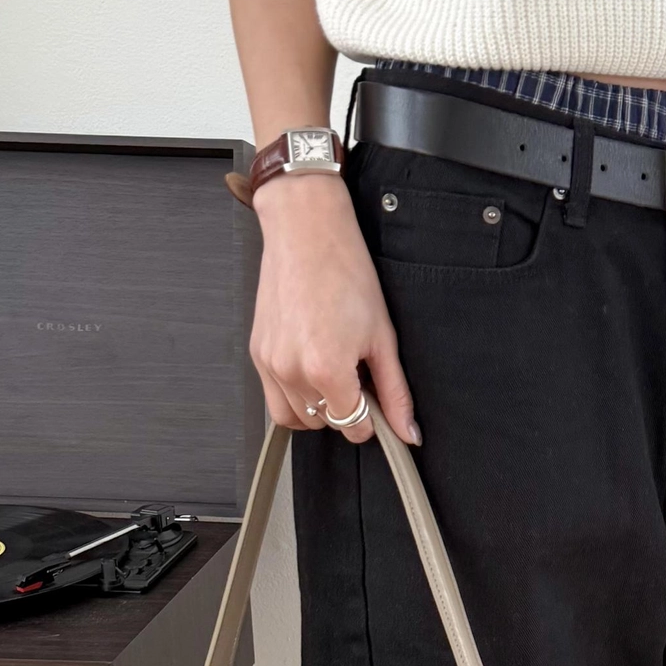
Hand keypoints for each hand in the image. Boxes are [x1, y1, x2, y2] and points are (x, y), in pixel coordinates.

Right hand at [249, 175, 419, 445]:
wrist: (306, 231)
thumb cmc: (345, 272)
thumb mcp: (382, 337)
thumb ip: (394, 393)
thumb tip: (408, 433)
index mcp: (327, 370)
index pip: (352, 427)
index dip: (370, 418)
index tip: (373, 396)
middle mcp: (292, 372)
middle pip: (325, 424)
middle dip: (344, 409)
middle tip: (354, 372)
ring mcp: (270, 364)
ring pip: (297, 418)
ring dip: (317, 407)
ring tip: (331, 371)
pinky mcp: (257, 355)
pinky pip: (274, 399)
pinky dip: (295, 395)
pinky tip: (310, 365)